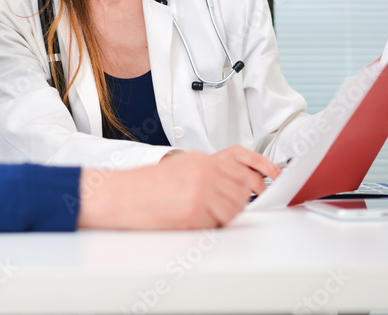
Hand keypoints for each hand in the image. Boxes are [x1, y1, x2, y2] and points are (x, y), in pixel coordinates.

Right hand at [76, 146, 277, 229]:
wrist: (117, 197)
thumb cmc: (142, 188)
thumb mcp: (178, 170)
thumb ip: (207, 175)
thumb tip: (234, 190)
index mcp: (201, 159)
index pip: (242, 166)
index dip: (259, 176)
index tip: (270, 182)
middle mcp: (204, 172)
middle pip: (242, 191)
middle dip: (237, 203)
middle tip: (219, 209)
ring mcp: (200, 191)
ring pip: (233, 209)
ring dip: (222, 217)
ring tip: (198, 215)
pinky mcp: (194, 212)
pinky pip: (216, 224)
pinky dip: (207, 227)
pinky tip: (188, 220)